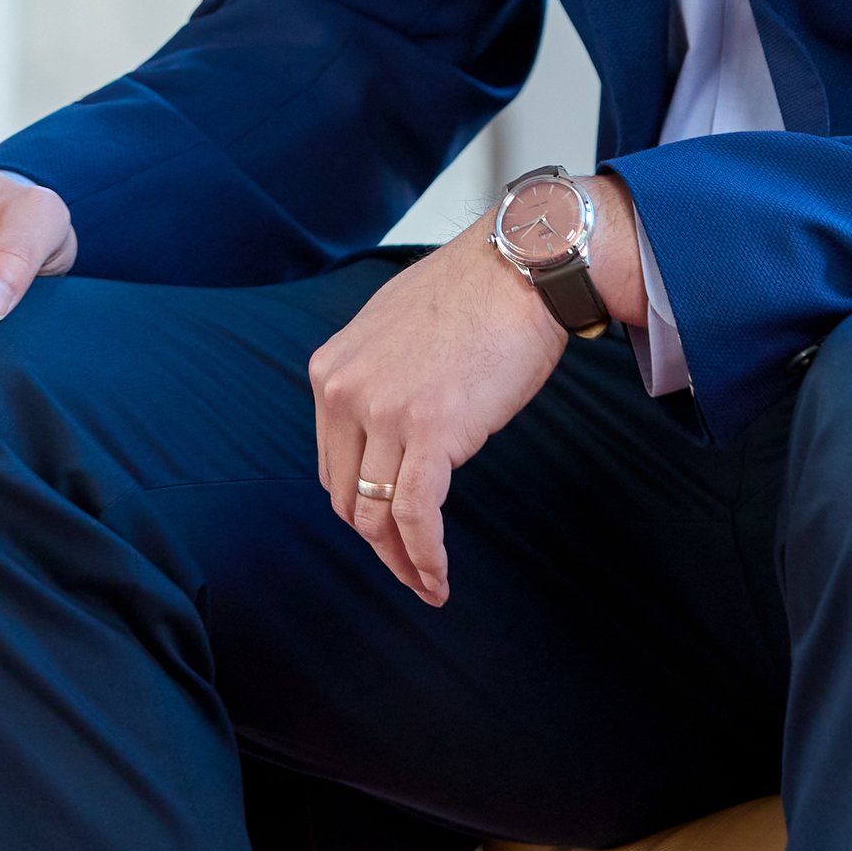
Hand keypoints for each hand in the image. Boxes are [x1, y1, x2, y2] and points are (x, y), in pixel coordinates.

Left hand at [306, 175, 645, 608]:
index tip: (385, 526)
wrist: (520, 268)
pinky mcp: (430, 433)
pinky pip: (416, 517)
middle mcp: (345, 393)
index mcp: (331, 369)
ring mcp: (385, 414)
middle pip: (347, 495)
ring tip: (427, 582)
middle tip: (407, 564)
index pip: (332, 461)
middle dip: (376, 539)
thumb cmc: (472, 292)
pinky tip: (438, 580)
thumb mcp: (390, 327)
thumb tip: (380, 427)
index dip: (359, 503)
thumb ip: (373, 377)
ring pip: (377, 515)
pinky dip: (425, 558)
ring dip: (401, 560)